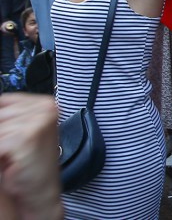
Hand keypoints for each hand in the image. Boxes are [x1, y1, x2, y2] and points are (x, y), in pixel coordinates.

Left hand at [0, 94, 62, 219]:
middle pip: (0, 115)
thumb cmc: (27, 165)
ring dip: (0, 145)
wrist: (40, 191)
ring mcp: (40, 120)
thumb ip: (5, 120)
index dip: (1, 121)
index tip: (5, 139)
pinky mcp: (29, 137)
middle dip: (0, 135)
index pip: (4, 102)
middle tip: (7, 149)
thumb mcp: (16, 134)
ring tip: (8, 157)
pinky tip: (8, 162)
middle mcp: (46, 107)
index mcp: (44, 103)